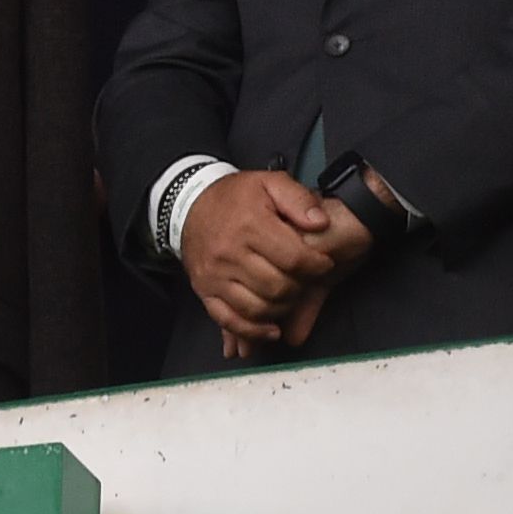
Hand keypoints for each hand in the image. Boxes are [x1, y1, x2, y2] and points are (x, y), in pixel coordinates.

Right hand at [180, 169, 370, 347]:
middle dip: (301, 287)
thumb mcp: (270, 182)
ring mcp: (215, 276)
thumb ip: (299, 199)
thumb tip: (320, 224)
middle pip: (278, 287)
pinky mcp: (205, 291)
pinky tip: (271, 330)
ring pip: (258, 307)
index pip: (294, 259)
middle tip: (306, 280)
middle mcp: (229, 254)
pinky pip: (229, 320)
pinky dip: (253, 331)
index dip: (317, 265)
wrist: (188, 205)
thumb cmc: (235, 197)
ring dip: (282, 308)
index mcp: (250, 226)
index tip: (323, 263)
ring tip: (291, 296)